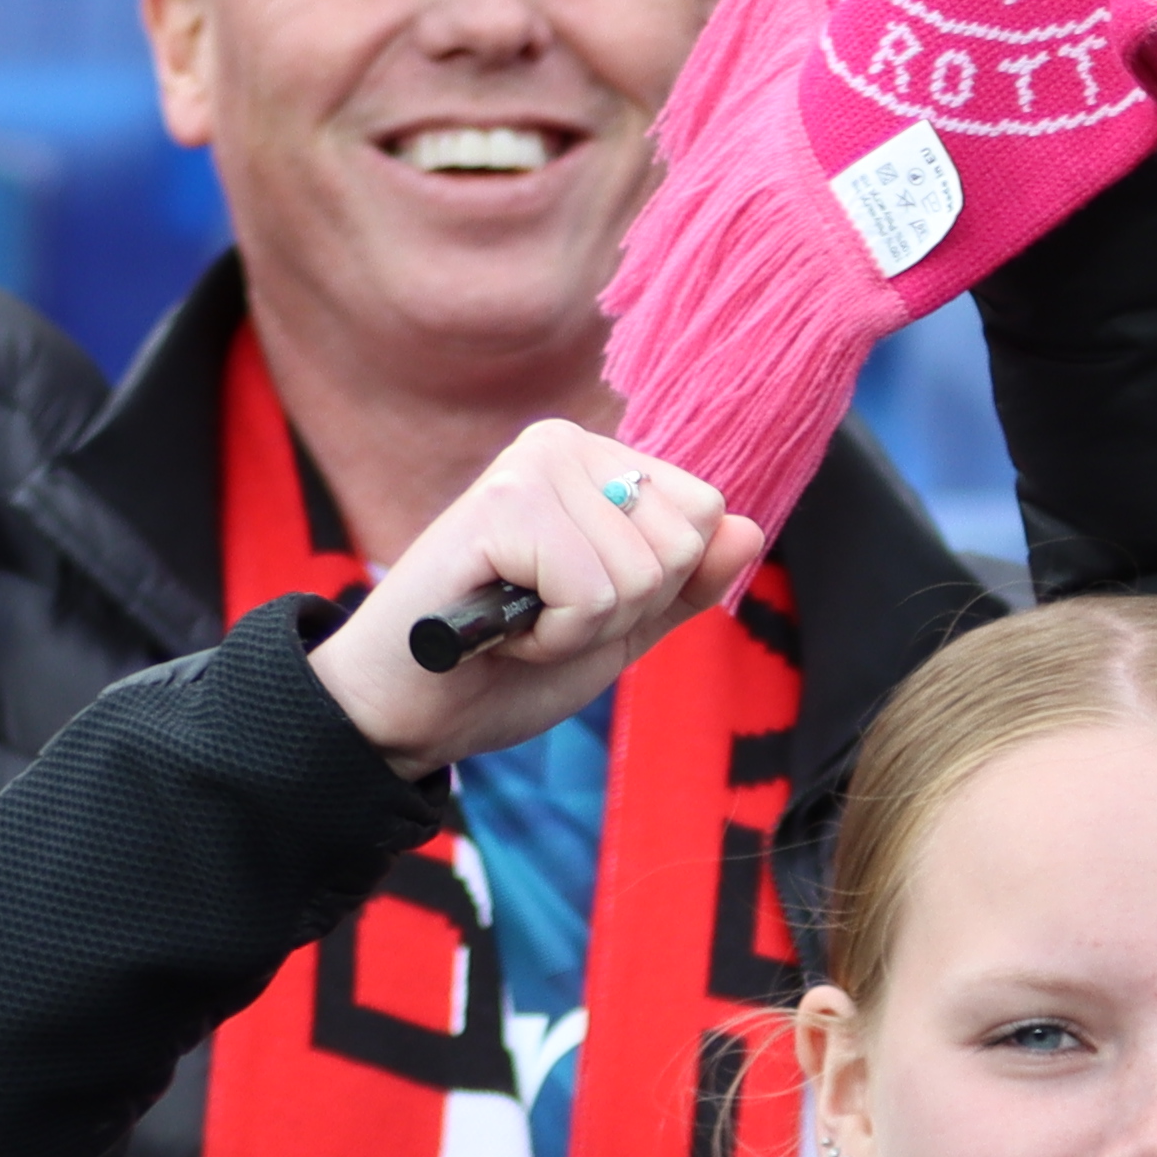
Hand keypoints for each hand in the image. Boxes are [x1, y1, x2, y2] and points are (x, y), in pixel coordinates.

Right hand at [305, 420, 765, 770]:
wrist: (409, 711)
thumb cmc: (503, 665)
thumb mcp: (618, 627)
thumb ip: (684, 584)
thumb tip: (748, 527)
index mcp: (596, 463)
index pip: (706, 515)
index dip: (656, 588)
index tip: (577, 601)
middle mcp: (563, 445)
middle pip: (684, 539)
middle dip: (623, 609)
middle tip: (540, 614)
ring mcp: (531, 468)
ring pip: (642, 571)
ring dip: (582, 627)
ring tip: (515, 620)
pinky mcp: (503, 505)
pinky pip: (594, 591)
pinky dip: (553, 635)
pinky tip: (498, 627)